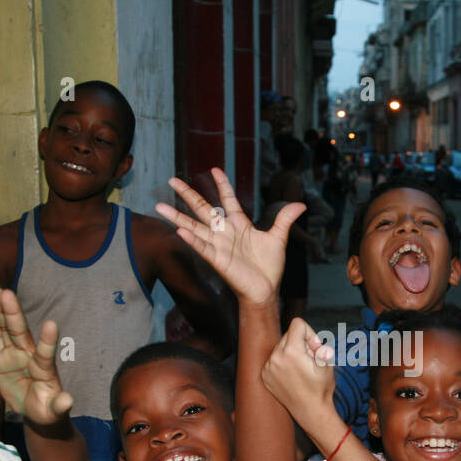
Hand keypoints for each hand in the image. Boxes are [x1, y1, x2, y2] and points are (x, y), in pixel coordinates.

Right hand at [0, 287, 74, 425]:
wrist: (34, 408)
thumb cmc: (48, 410)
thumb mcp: (54, 411)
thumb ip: (60, 405)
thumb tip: (68, 400)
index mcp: (44, 370)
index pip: (46, 354)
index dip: (48, 341)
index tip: (51, 324)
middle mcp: (29, 357)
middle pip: (21, 333)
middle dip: (13, 314)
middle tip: (7, 293)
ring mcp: (15, 355)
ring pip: (8, 330)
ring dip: (2, 312)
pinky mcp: (2, 357)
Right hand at [155, 168, 303, 306]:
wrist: (266, 290)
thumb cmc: (269, 267)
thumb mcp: (278, 238)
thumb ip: (285, 219)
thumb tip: (301, 204)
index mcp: (239, 225)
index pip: (228, 200)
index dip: (222, 185)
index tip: (214, 169)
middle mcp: (224, 233)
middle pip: (202, 208)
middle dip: (188, 194)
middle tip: (172, 180)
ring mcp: (218, 245)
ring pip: (194, 226)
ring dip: (177, 217)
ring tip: (159, 205)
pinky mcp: (217, 260)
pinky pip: (202, 247)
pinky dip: (192, 240)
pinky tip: (179, 231)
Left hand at [261, 317, 336, 429]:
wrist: (311, 411)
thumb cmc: (321, 388)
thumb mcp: (328, 365)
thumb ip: (322, 349)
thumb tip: (318, 347)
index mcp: (291, 351)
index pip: (297, 324)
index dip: (310, 334)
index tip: (315, 349)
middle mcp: (275, 357)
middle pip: (289, 334)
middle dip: (301, 343)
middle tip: (310, 360)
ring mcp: (268, 367)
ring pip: (281, 347)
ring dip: (291, 352)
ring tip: (301, 369)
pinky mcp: (265, 375)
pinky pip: (274, 359)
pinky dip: (283, 363)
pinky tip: (292, 376)